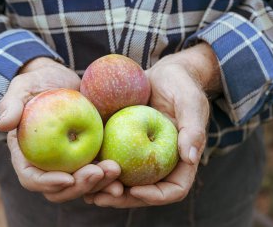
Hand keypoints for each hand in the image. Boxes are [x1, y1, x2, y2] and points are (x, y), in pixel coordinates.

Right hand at [0, 57, 120, 202]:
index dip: (47, 184)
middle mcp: (48, 164)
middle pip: (60, 189)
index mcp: (27, 155)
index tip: (67, 178)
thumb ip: (11, 105)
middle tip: (97, 173)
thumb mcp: (21, 88)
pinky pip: (98, 169)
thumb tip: (3, 124)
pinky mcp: (88, 153)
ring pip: (82, 183)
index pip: (32, 178)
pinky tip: (122, 169)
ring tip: (115, 171)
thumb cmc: (37, 83)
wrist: (60, 79)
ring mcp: (69, 161)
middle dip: (79, 186)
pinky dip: (109, 174)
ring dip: (99, 183)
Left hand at [84, 43, 221, 207]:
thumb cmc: (181, 85)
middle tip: (100, 197)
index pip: (174, 189)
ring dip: (105, 188)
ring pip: (124, 181)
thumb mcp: (190, 102)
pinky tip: (79, 169)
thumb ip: (193, 128)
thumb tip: (190, 158)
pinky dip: (97, 168)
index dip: (155, 196)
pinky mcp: (123, 144)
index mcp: (180, 159)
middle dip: (123, 199)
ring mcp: (140, 155)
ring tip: (84, 190)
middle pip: (144, 191)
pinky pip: (110, 160)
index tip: (134, 190)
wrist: (161, 73)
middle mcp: (159, 162)